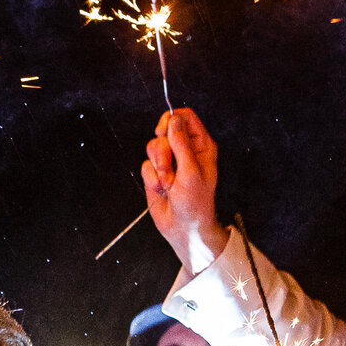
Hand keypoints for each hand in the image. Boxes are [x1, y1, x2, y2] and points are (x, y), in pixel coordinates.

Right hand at [143, 108, 227, 275]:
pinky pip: (145, 165)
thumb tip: (173, 120)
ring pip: (152, 148)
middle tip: (169, 165)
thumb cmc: (195, 203)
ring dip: (158, 167)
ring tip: (168, 183)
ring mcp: (169, 162)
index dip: (171, 120)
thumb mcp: (191, 171)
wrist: (183, 228)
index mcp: (200, 145)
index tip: (164, 133)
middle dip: (162, 150)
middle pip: (164, 130)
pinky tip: (162, 189)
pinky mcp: (156, 173)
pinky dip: (151, 178)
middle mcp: (184, 150)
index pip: (185, 117)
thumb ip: (181, 144)